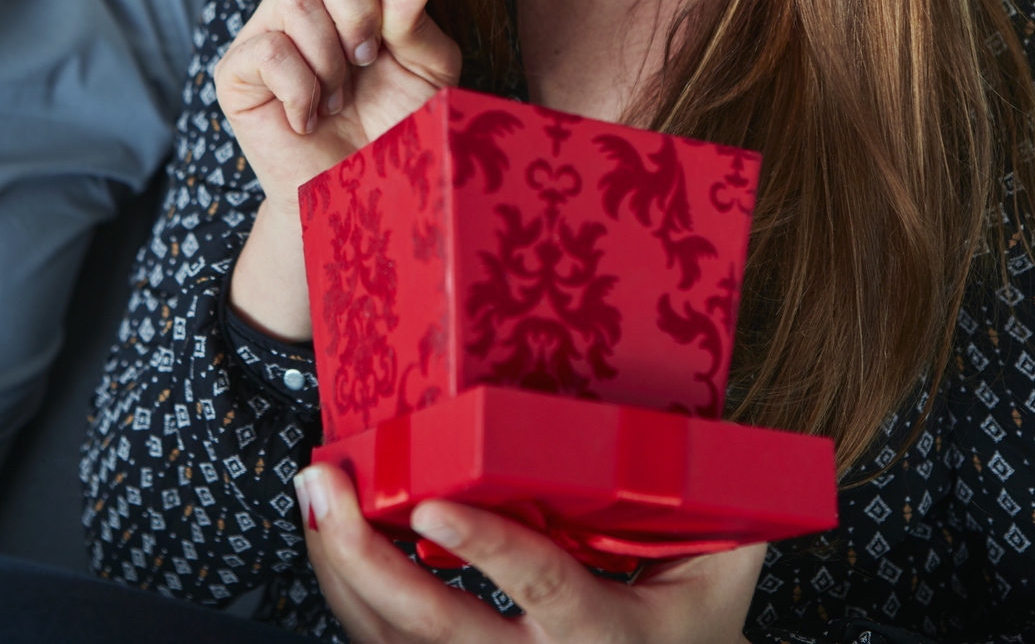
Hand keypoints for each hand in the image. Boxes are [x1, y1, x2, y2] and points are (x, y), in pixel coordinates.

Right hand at [219, 0, 461, 338]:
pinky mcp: (235, 73)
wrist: (359, 197)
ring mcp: (263, 34)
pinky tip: (310, 117)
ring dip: (332, 57)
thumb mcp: (428, 73)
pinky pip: (269, 50)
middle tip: (370, 55)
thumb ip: (419, 20)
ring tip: (340, 98)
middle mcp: (300, 3)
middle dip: (357, 1)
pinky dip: (303, 89)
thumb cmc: (395, 131)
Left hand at [295, 463, 762, 643]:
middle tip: (326, 486)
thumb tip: (699, 414)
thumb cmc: (694, 623)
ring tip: (314, 494)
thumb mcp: (720, 568)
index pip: (541, 588)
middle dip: (365, 559)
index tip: (431, 509)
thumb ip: (711, 500)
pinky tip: (328, 534)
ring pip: (392, 642)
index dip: (486, 549)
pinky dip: (347, 591)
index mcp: (607, 634)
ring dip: (338, 569)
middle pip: (432, 627)